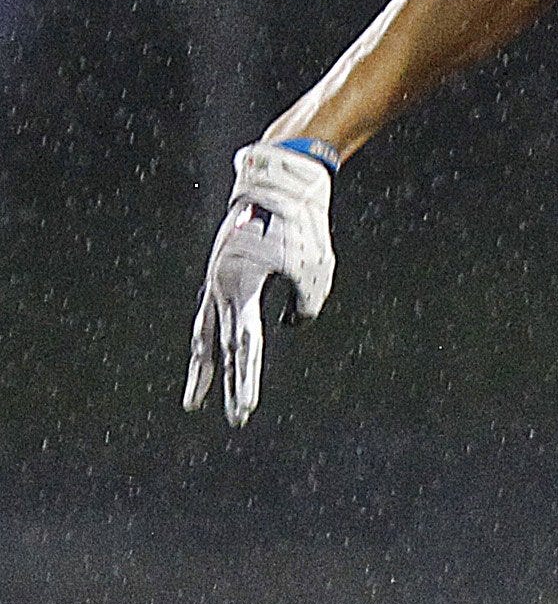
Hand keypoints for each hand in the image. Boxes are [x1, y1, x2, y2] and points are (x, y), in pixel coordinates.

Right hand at [183, 142, 336, 426]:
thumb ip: (306, 305)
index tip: (246, 409)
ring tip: (197, 397)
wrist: (276, 184)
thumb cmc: (299, 226)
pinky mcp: (224, 274)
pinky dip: (216, 338)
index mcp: (239, 288)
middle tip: (237, 419)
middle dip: (230, 385)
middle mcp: (221, 288)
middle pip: (221, 348)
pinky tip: (215, 356)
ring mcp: (218, 281)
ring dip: (205, 367)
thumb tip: (291, 323)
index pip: (244, 346)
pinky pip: (215, 315)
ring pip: (206, 334)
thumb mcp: (315, 270)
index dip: (246, 380)